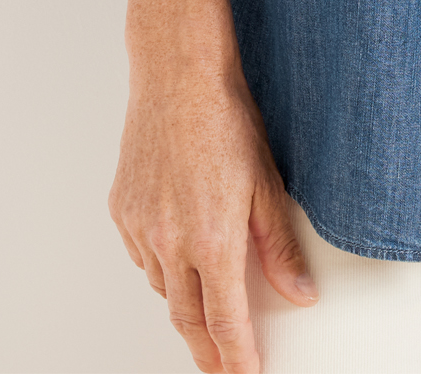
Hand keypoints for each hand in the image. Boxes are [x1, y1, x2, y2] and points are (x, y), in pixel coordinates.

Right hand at [109, 62, 317, 372]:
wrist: (178, 76)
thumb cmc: (225, 119)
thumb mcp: (268, 184)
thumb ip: (280, 246)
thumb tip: (299, 291)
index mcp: (212, 240)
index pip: (225, 323)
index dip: (237, 357)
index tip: (245, 373)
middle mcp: (171, 242)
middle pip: (187, 319)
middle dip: (206, 351)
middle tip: (221, 367)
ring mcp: (141, 227)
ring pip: (162, 287)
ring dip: (184, 302)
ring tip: (205, 304)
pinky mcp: (121, 210)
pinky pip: (142, 255)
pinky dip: (161, 265)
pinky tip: (178, 252)